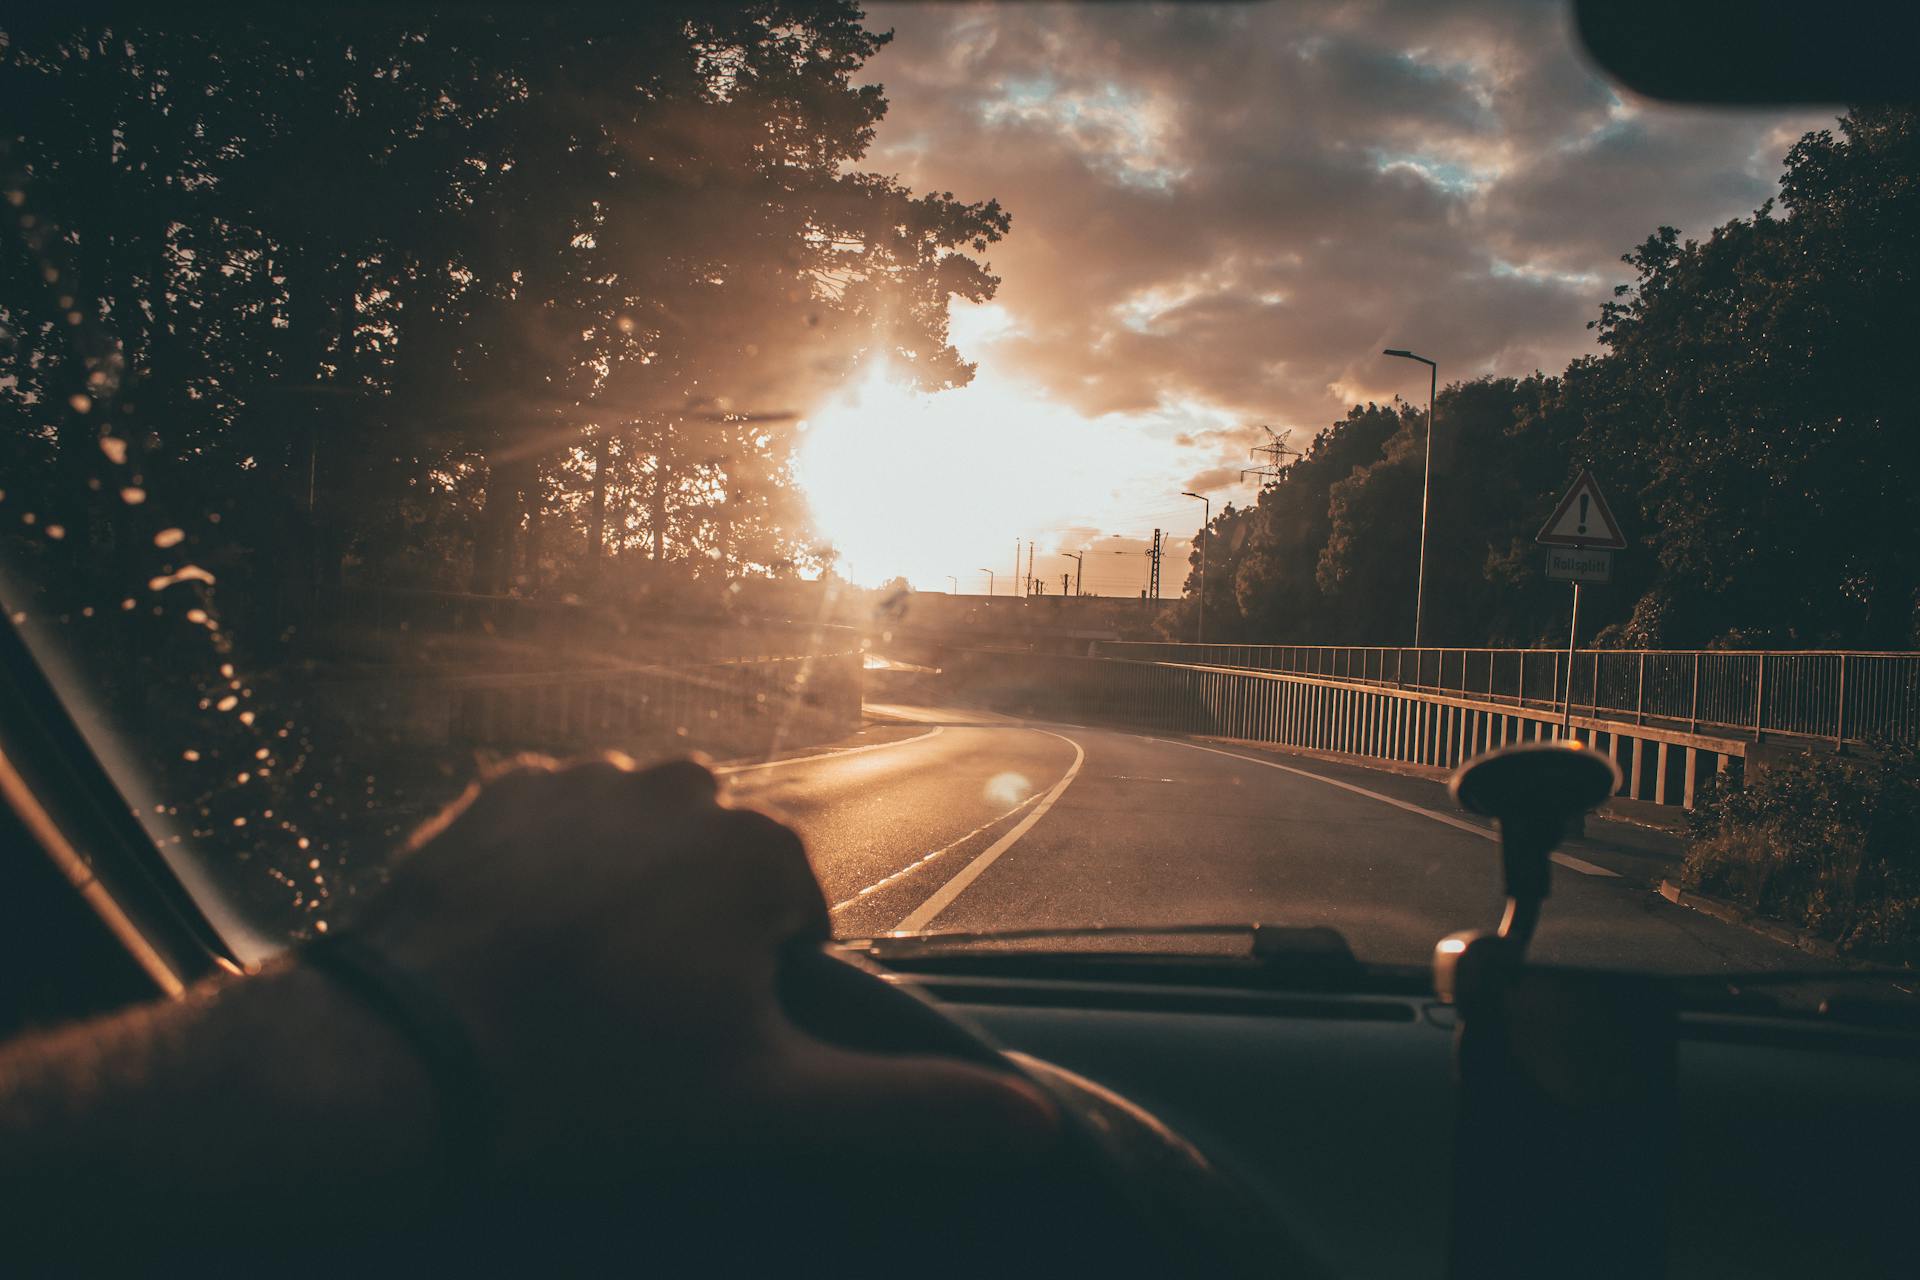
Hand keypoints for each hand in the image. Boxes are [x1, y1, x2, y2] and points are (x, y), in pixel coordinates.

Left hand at [348, 754, 1057, 1174]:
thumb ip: (911, 1107)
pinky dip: (553, 874)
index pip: (792, 916)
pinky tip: (520, 944)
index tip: (694, 1043)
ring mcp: (584, 778)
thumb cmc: (595, 1082)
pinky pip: (559, 827)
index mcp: (759, 845)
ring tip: (571, 988)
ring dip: (625, 897)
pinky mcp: (501, 788)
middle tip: (631, 1023)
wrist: (403, 1059)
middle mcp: (682, 782)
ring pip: (641, 844)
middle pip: (718, 871)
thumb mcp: (768, 1106)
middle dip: (694, 935)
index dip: (754, 990)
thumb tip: (1041, 1124)